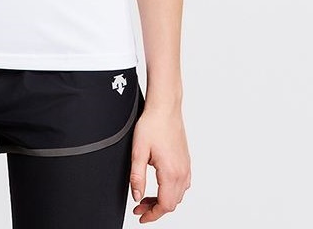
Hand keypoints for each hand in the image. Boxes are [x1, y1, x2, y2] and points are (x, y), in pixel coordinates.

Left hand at [129, 103, 190, 221]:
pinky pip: (183, 184)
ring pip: (178, 195)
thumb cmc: (152, 125)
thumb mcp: (138, 152)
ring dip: (163, 200)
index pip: (165, 205)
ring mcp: (186, 167)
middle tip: (139, 206)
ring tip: (147, 196)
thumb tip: (137, 196)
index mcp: (171, 173)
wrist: (165, 108)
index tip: (141, 216)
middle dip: (155, 209)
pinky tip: (160, 185)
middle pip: (172, 203)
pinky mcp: (186, 161)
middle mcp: (182, 172)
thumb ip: (137, 177)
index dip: (152, 215)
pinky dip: (171, 191)